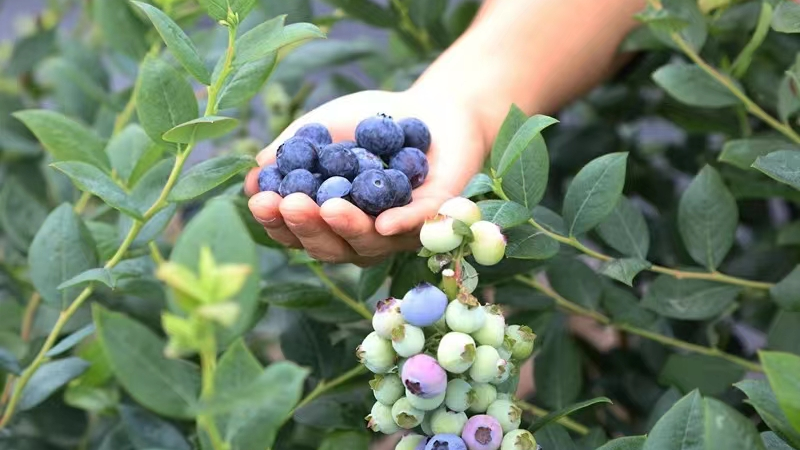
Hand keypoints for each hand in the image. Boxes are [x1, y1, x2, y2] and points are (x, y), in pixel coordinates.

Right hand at [244, 88, 487, 265]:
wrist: (429, 106)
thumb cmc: (368, 120)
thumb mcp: (321, 129)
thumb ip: (290, 153)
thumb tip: (252, 178)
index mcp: (330, 220)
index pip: (298, 233)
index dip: (278, 223)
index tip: (261, 202)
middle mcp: (362, 236)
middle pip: (331, 247)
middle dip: (308, 227)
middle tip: (291, 205)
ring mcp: (399, 232)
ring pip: (370, 244)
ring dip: (348, 227)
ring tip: (329, 207)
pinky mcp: (435, 217)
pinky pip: (418, 227)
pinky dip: (401, 225)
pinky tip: (383, 223)